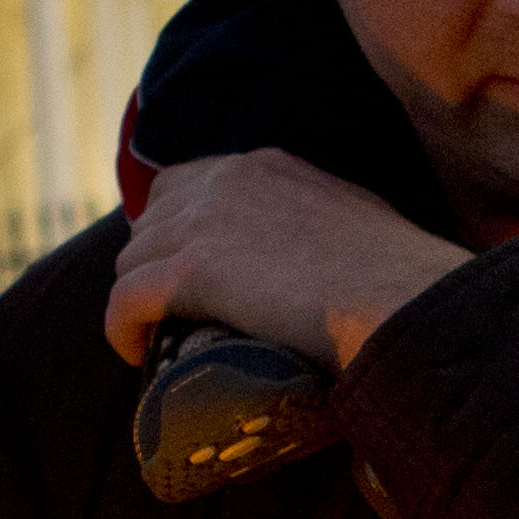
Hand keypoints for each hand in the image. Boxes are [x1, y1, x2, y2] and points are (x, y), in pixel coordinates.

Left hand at [104, 148, 467, 372]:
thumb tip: (324, 262)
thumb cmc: (396, 275)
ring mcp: (203, 222)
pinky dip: (121, 329)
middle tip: (169, 311)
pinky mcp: (189, 271)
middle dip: (153, 263)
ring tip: (157, 336)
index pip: (186, 182)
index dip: (175, 228)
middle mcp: (225, 179)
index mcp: (264, 165)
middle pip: (150, 219)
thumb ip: (319, 223)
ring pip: (132, 260)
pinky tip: (135, 353)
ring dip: (139, 298)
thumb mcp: (354, 221)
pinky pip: (124, 300)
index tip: (185, 268)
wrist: (397, 296)